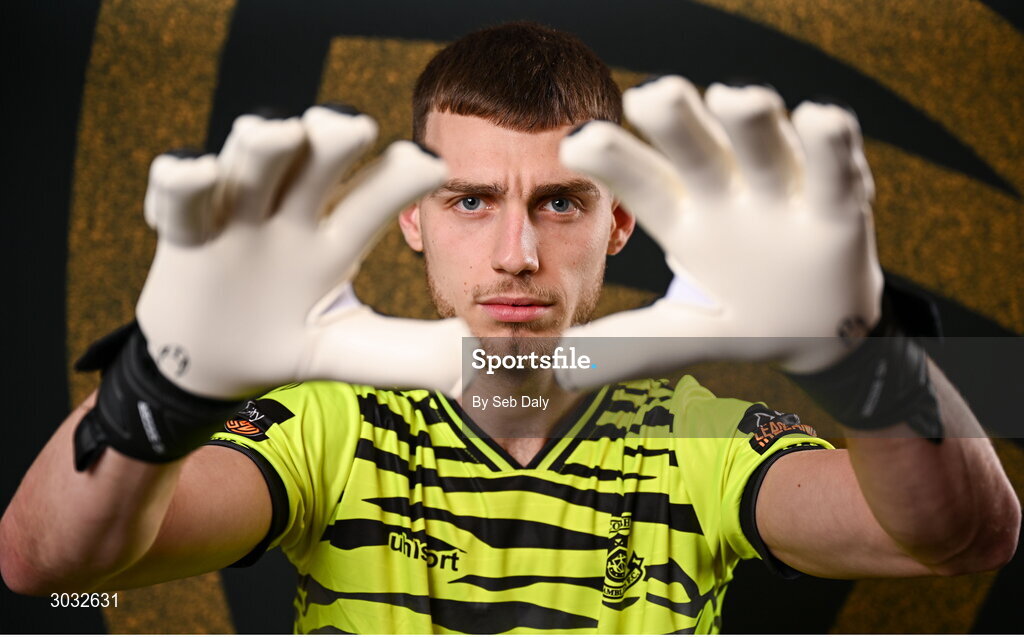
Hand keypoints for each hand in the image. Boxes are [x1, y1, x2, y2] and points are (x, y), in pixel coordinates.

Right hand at [137, 106, 468, 398]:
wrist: (208, 363)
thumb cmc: (286, 340)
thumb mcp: (348, 349)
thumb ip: (409, 354)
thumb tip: (482, 358)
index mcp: (334, 236)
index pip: (372, 198)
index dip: (399, 179)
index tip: (433, 166)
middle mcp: (289, 213)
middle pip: (313, 161)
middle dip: (332, 140)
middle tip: (354, 126)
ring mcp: (235, 217)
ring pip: (248, 165)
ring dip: (261, 148)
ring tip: (279, 135)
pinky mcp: (183, 233)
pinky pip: (180, 201)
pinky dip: (181, 182)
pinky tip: (197, 171)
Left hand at [557, 77, 882, 388]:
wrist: (822, 327)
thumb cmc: (741, 310)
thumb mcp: (685, 334)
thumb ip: (631, 347)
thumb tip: (562, 374)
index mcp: (685, 218)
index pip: (644, 186)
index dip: (613, 163)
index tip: (574, 143)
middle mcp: (729, 193)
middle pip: (698, 152)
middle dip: (676, 124)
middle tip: (648, 96)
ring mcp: (783, 194)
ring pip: (765, 148)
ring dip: (751, 123)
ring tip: (735, 97)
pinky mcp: (840, 207)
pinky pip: (835, 172)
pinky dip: (829, 146)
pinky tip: (821, 119)